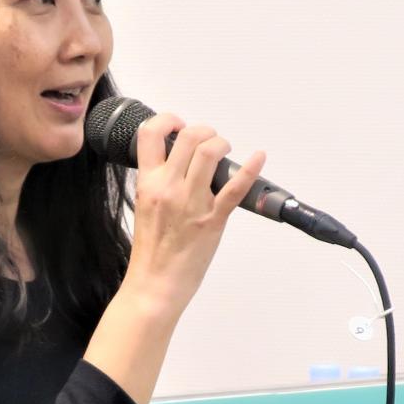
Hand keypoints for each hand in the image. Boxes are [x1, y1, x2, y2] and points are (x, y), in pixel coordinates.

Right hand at [121, 112, 265, 321]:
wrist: (155, 283)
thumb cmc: (151, 251)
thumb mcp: (145, 207)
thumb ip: (158, 184)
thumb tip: (176, 165)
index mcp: (147, 183)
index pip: (149, 134)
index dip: (167, 120)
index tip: (178, 124)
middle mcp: (168, 187)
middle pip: (188, 137)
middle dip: (204, 132)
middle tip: (209, 141)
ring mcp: (191, 202)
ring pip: (210, 152)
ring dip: (222, 144)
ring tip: (225, 150)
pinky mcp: (212, 219)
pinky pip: (235, 187)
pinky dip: (251, 168)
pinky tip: (259, 157)